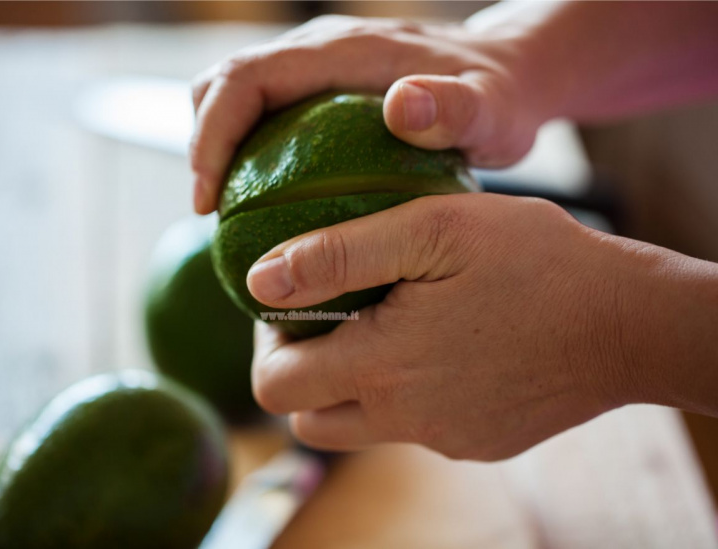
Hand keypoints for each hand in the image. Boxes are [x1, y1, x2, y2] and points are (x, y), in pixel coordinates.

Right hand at [190, 15, 562, 213]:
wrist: (508, 74)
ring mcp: (318, 64)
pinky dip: (245, 151)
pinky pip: (263, 110)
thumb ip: (454, 108)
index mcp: (344, 50)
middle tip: (214, 213)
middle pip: (223, 82)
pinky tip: (263, 199)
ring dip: (218, 148)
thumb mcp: (491, 112)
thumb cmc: (498, 100)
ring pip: (236, 95)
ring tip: (231, 211)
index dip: (211, 136)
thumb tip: (401, 106)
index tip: (209, 200)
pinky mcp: (322, 85)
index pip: (246, 78)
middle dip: (203, 145)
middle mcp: (320, 48)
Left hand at [246, 194, 662, 459]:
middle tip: (326, 319)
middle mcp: (404, 418)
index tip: (292, 305)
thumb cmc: (535, 262)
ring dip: (347, 384)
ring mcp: (441, 438)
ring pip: (356, 428)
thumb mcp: (433, 228)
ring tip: (381, 325)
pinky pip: (412, 428)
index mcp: (382, 366)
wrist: (628, 323)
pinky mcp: (474, 444)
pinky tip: (439, 344)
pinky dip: (403, 392)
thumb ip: (339, 254)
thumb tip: (261, 280)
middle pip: (305, 417)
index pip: (275, 384)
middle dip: (298, 370)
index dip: (267, 343)